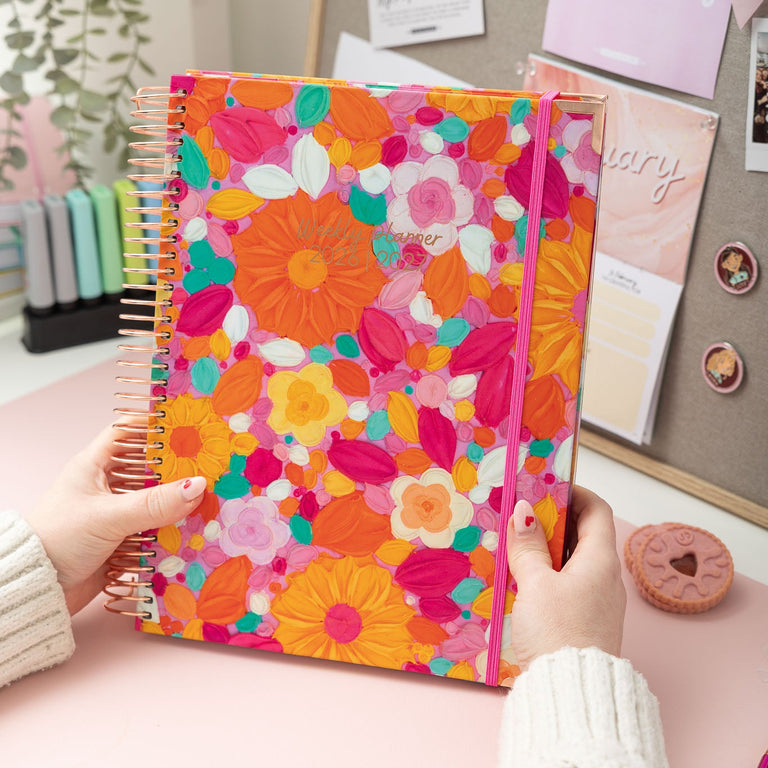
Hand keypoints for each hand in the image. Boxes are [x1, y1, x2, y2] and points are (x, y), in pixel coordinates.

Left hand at [25, 424, 205, 614]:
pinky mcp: (123, 541)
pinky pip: (156, 529)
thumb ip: (154, 503)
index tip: (186, 425)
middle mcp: (106, 487)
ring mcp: (115, 514)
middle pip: (149, 467)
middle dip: (177, 467)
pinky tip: (196, 528)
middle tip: (209, 464)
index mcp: (94, 466)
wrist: (37, 590)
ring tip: (211, 496)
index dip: (154, 425)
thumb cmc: (58, 540)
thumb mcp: (108, 517)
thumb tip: (197, 487)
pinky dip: (173, 530)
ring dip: (179, 503)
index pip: (127, 431)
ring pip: (156, 500)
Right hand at [505, 486, 625, 669]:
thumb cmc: (558, 633)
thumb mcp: (536, 583)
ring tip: (516, 544)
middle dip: (553, 521)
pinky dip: (548, 573)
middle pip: (583, 534)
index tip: (546, 487)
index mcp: (600, 560)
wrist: (571, 693)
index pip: (596, 510)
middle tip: (522, 514)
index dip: (574, 493)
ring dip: (547, 548)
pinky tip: (523, 579)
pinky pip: (568, 583)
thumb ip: (528, 546)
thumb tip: (524, 511)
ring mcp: (597, 601)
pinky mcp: (585, 621)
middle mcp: (605, 577)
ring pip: (573, 560)